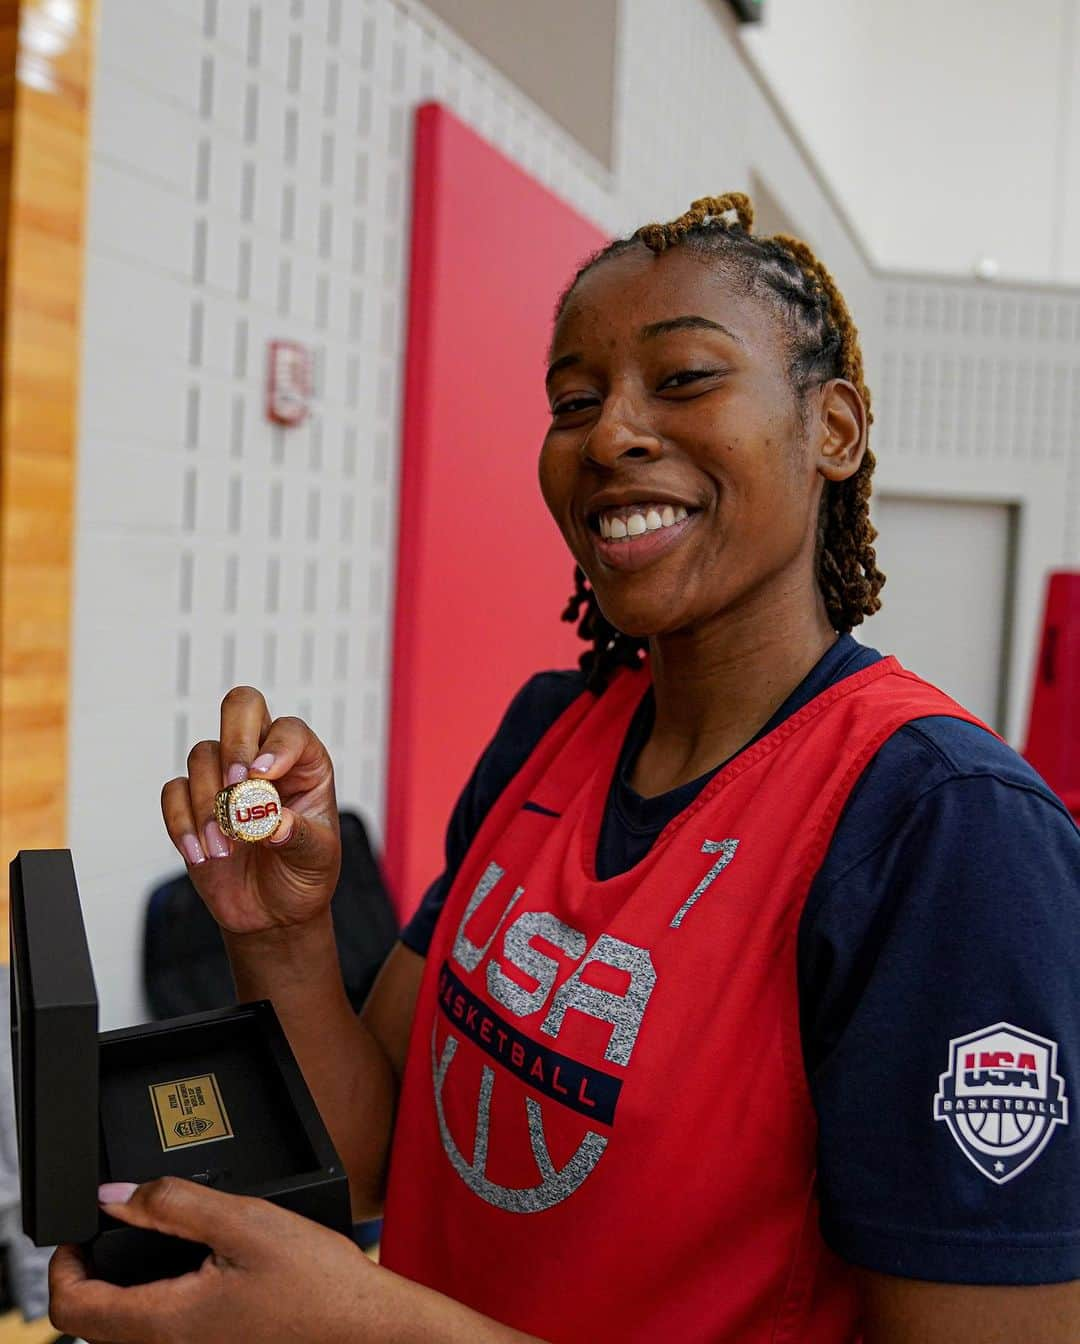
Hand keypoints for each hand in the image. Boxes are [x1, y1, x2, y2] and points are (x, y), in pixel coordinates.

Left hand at [49, 1178, 377, 1343]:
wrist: (365, 1329)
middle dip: (92, 1276)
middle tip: (111, 1234)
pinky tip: (190, 1279)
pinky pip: (162, 1341)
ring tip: (149, 1249)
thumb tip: (116, 1195)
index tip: (76, 1236)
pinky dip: (156, 1310)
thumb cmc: (318, 1283)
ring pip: (127, 1336)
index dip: (62, 1266)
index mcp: (166, 1325)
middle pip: (95, 1326)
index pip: (74, 1308)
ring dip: (123, 1295)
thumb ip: (174, 1204)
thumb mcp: (245, 1222)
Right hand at [161, 686, 340, 934]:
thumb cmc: (304, 874)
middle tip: (235, 786)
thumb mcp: (316, 859)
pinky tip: (202, 855)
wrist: (273, 911)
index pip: (289, 729)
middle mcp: (263, 758)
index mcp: (304, 762)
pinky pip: (174, 792)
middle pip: (241, 707)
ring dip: (211, 804)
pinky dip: (182, 823)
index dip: (275, 746)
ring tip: (226, 850)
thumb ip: (297, 837)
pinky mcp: (193, 802)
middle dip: (234, 742)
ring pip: (202, 755)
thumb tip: (272, 822)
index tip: (261, 778)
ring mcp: (224, 776)